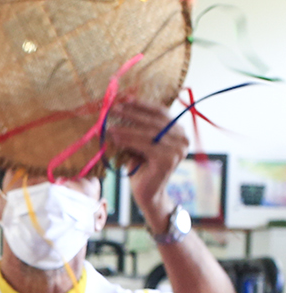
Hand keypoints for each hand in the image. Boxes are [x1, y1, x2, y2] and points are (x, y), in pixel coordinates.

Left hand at [106, 100, 186, 228]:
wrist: (147, 193)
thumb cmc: (140, 167)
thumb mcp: (139, 143)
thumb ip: (137, 128)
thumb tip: (120, 107)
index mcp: (178, 131)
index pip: (160, 113)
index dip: (142, 105)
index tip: (125, 99)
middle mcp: (183, 139)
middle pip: (154, 121)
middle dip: (132, 114)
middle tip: (113, 109)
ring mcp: (178, 149)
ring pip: (148, 133)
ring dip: (126, 128)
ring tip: (109, 126)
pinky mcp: (168, 159)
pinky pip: (145, 145)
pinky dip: (128, 140)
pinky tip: (114, 138)